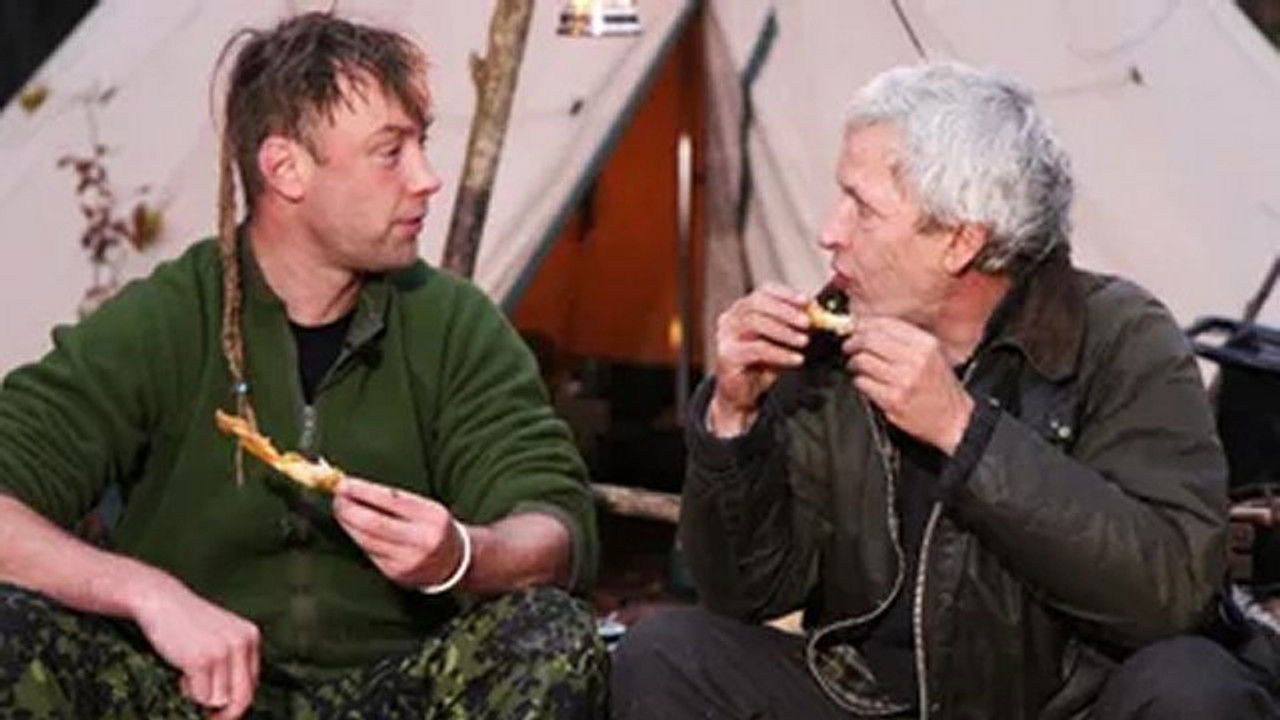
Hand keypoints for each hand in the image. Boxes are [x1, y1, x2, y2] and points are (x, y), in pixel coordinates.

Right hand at [129, 574, 259, 719]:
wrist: (160, 600)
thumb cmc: (185, 622)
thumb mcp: (220, 636)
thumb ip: (231, 661)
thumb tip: (230, 701)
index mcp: (250, 637)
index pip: (253, 684)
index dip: (236, 703)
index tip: (221, 711)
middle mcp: (242, 643)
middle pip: (243, 697)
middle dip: (225, 714)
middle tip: (208, 717)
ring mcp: (223, 651)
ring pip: (219, 700)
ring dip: (201, 697)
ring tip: (189, 676)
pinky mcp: (202, 660)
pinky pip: (201, 697)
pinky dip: (188, 692)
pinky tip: (181, 672)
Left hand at [333, 477, 465, 588]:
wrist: (455, 563)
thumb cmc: (435, 527)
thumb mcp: (426, 508)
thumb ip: (396, 500)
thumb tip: (358, 488)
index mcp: (432, 516)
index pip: (390, 500)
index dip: (362, 491)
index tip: (343, 483)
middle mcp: (421, 539)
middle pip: (373, 523)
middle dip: (349, 509)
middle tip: (337, 497)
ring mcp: (408, 560)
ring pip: (366, 540)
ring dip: (348, 524)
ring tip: (341, 510)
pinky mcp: (396, 574)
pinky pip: (369, 553)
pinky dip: (358, 539)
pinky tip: (352, 529)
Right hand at [710, 283, 810, 434]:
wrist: (743, 394)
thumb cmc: (762, 364)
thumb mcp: (780, 340)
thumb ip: (794, 324)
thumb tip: (817, 311)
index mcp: (743, 308)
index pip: (764, 291)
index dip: (786, 294)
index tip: (807, 301)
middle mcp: (731, 317)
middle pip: (758, 303)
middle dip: (786, 311)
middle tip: (808, 322)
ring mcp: (726, 335)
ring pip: (756, 323)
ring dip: (784, 332)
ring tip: (804, 341)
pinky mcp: (727, 354)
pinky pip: (757, 349)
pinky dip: (780, 353)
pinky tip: (796, 359)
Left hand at [841, 316, 974, 453]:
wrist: (953, 418)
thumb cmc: (939, 387)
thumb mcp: (931, 354)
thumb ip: (903, 339)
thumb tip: (867, 326)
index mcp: (925, 344)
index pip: (885, 324)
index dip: (864, 324)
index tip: (855, 328)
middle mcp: (915, 359)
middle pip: (869, 340)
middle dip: (853, 342)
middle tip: (849, 347)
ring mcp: (903, 380)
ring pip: (862, 360)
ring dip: (854, 363)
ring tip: (857, 366)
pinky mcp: (892, 399)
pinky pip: (863, 382)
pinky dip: (860, 381)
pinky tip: (867, 383)